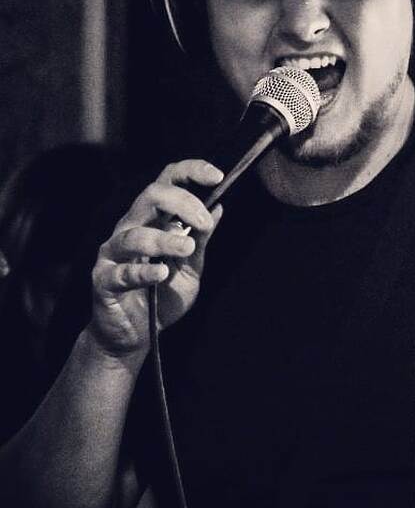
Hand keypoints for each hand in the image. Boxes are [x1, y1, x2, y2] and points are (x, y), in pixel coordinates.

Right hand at [88, 160, 223, 358]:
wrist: (137, 335)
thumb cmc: (164, 296)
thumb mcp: (192, 266)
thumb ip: (201, 239)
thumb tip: (218, 207)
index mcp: (153, 219)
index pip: (168, 182)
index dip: (191, 172)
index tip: (217, 176)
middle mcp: (131, 227)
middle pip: (151, 196)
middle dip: (183, 203)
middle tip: (205, 223)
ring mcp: (113, 253)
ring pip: (134, 234)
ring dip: (164, 240)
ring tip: (186, 250)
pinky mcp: (103, 280)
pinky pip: (122, 271)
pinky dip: (144, 271)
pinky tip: (162, 274)